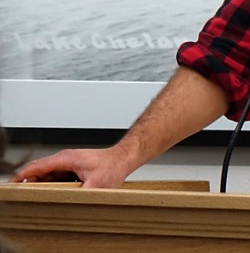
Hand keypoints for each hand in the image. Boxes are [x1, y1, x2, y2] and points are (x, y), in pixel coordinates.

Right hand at [12, 146, 130, 188]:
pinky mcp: (72, 167)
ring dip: (41, 186)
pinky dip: (51, 185)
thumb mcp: (96, 185)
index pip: (37, 166)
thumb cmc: (113, 166)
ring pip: (47, 175)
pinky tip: (52, 195)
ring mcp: (68, 162)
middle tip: (24, 198)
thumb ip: (79, 195)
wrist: (123, 158)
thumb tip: (67, 204)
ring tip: (37, 199)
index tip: (13, 186)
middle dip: (30, 184)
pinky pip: (55, 177)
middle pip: (39, 171)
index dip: (22, 176)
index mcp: (66, 159)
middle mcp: (65, 158)